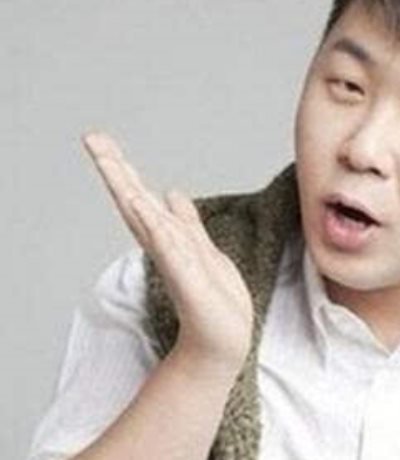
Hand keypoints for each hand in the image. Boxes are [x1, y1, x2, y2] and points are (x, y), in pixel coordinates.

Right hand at [81, 131, 252, 367]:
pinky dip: (156, 226)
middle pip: (134, 203)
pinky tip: (144, 203)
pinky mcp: (187, 281)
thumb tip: (172, 193)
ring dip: (128, 189)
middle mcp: (166, 248)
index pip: (140, 199)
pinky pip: (170, 248)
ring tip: (109, 160)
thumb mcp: (202, 249)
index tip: (100, 141)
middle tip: (92, 138)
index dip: (121, 170)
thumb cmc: (213, 299)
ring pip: (147, 219)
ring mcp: (175, 263)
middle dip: (115, 170)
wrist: (222, 340)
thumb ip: (186, 222)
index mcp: (169, 239)